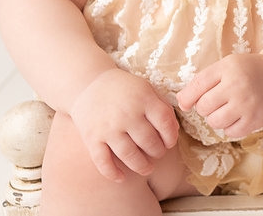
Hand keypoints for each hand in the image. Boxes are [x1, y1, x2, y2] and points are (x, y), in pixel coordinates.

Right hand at [69, 67, 179, 181]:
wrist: (88, 83)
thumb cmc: (124, 89)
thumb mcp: (146, 89)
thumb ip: (162, 106)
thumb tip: (174, 131)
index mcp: (143, 98)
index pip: (164, 122)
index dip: (171, 136)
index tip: (170, 142)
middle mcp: (126, 113)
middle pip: (149, 142)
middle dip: (157, 152)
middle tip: (158, 154)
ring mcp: (108, 127)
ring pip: (130, 155)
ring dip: (142, 166)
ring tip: (147, 168)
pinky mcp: (92, 138)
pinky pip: (103, 162)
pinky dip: (113, 173)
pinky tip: (122, 178)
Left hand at [178, 53, 262, 139]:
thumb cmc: (246, 70)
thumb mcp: (225, 66)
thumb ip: (202, 81)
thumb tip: (181, 102)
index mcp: (227, 69)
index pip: (197, 86)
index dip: (187, 98)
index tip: (186, 103)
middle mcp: (237, 86)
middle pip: (203, 107)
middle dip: (205, 107)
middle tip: (216, 101)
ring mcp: (247, 105)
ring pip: (215, 122)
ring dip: (216, 118)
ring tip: (226, 109)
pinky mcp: (255, 120)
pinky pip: (230, 132)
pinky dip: (229, 127)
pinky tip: (237, 115)